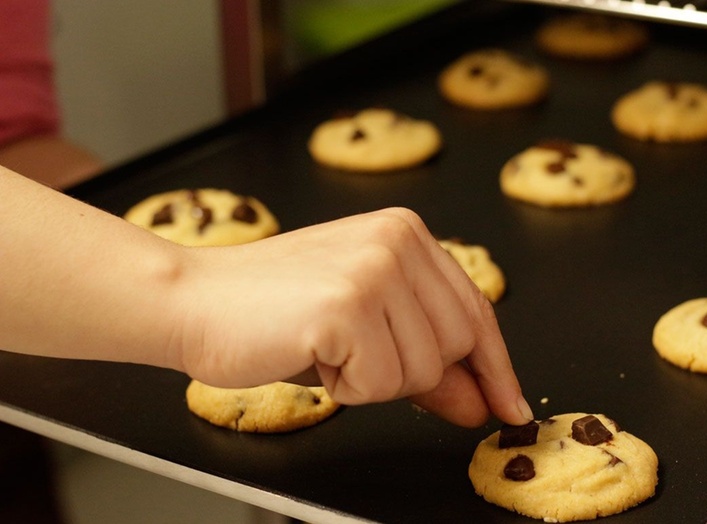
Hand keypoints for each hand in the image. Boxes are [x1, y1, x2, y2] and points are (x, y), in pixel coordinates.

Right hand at [173, 207, 532, 427]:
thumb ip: (429, 362)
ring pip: (422, 370)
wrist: (191, 300)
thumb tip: (483, 400)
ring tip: (325, 346)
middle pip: (457, 344)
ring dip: (372, 380)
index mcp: (406, 233)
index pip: (476, 309)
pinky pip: (379, 383)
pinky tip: (310, 352)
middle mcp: (398, 241)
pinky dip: (345, 388)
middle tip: (352, 352)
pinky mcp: (347, 305)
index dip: (493, 364)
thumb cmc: (271, 311)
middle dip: (409, 372)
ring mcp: (375, 269)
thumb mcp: (365, 328)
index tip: (506, 403)